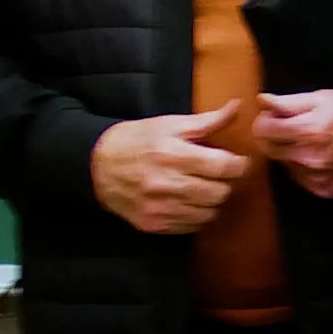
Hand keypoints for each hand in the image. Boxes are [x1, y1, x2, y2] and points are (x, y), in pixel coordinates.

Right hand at [89, 98, 255, 234]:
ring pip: (209, 214)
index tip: (236, 162)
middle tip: (217, 176)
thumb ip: (207, 121)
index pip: (222, 167)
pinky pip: (191, 227)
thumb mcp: (170, 124)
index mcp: (171, 154)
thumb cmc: (137, 141)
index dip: (237, 165)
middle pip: (219, 193)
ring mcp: (157, 207)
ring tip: (201, 188)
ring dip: (211, 202)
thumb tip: (237, 106)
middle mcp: (164, 184)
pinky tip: (187, 202)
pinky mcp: (152, 224)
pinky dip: (196, 216)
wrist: (95, 165)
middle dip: (224, 183)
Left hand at [251, 88, 332, 196]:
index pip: (263, 130)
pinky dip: (305, 169)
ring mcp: (318, 177)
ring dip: (291, 153)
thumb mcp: (324, 98)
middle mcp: (310, 158)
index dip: (267, 120)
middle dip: (276, 137)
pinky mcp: (326, 189)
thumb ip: (289, 102)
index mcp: (308, 130)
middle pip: (269, 150)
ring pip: (285, 165)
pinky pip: (302, 179)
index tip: (277, 117)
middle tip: (294, 129)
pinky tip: (322, 158)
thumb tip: (262, 101)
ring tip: (313, 143)